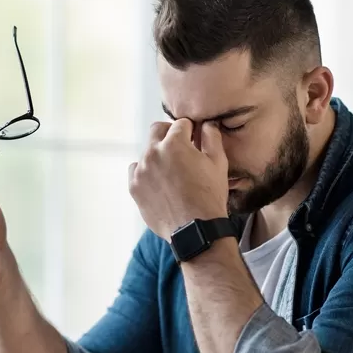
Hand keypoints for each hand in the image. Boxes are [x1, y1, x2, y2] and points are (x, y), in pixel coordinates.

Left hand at [128, 119, 228, 240]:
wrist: (196, 229)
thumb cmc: (209, 196)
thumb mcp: (218, 163)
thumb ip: (212, 137)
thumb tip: (207, 124)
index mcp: (174, 143)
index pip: (181, 124)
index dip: (191, 130)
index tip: (194, 139)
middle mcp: (153, 153)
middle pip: (157, 130)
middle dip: (170, 134)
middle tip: (181, 149)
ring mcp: (141, 170)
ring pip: (147, 151)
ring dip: (158, 155)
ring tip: (172, 171)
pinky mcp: (134, 187)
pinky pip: (136, 170)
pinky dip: (146, 172)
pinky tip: (159, 182)